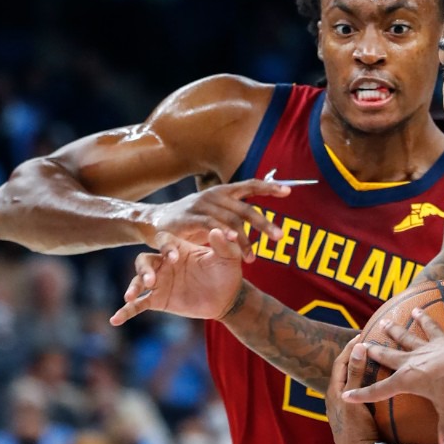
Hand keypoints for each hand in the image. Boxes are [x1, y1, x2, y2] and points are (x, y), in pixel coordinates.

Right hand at [109, 228, 244, 325]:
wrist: (227, 298)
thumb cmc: (227, 272)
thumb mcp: (229, 257)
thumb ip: (223, 245)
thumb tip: (218, 230)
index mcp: (178, 249)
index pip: (164, 243)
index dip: (166, 248)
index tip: (173, 259)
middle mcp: (164, 263)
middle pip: (144, 261)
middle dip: (144, 270)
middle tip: (151, 281)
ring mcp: (159, 282)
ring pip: (138, 281)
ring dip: (133, 287)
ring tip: (130, 297)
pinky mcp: (157, 300)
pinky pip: (137, 305)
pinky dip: (126, 311)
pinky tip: (115, 320)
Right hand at [147, 179, 290, 261]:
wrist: (155, 222)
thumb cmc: (191, 220)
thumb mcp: (216, 215)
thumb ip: (235, 217)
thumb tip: (262, 223)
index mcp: (223, 193)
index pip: (249, 186)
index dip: (268, 187)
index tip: (288, 191)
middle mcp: (214, 196)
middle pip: (244, 209)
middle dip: (263, 223)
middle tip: (279, 237)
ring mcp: (200, 205)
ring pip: (229, 221)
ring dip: (243, 239)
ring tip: (252, 257)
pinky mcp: (187, 218)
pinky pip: (208, 226)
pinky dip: (221, 234)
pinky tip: (232, 243)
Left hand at [328, 336, 380, 443]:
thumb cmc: (354, 428)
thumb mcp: (354, 399)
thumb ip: (355, 373)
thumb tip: (358, 346)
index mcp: (335, 391)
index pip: (341, 361)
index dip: (350, 347)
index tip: (362, 334)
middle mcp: (339, 396)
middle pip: (347, 369)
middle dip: (356, 355)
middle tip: (369, 341)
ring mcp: (347, 405)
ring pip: (354, 380)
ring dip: (362, 367)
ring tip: (375, 356)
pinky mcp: (356, 413)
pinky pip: (360, 390)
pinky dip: (367, 381)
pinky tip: (379, 380)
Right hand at [342, 308, 443, 443]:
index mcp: (407, 380)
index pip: (379, 391)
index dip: (362, 394)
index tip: (346, 395)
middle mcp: (411, 362)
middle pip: (387, 358)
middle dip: (373, 353)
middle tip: (360, 346)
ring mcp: (424, 348)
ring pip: (404, 338)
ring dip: (393, 331)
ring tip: (383, 323)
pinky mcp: (439, 339)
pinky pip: (429, 327)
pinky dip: (424, 318)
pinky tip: (418, 308)